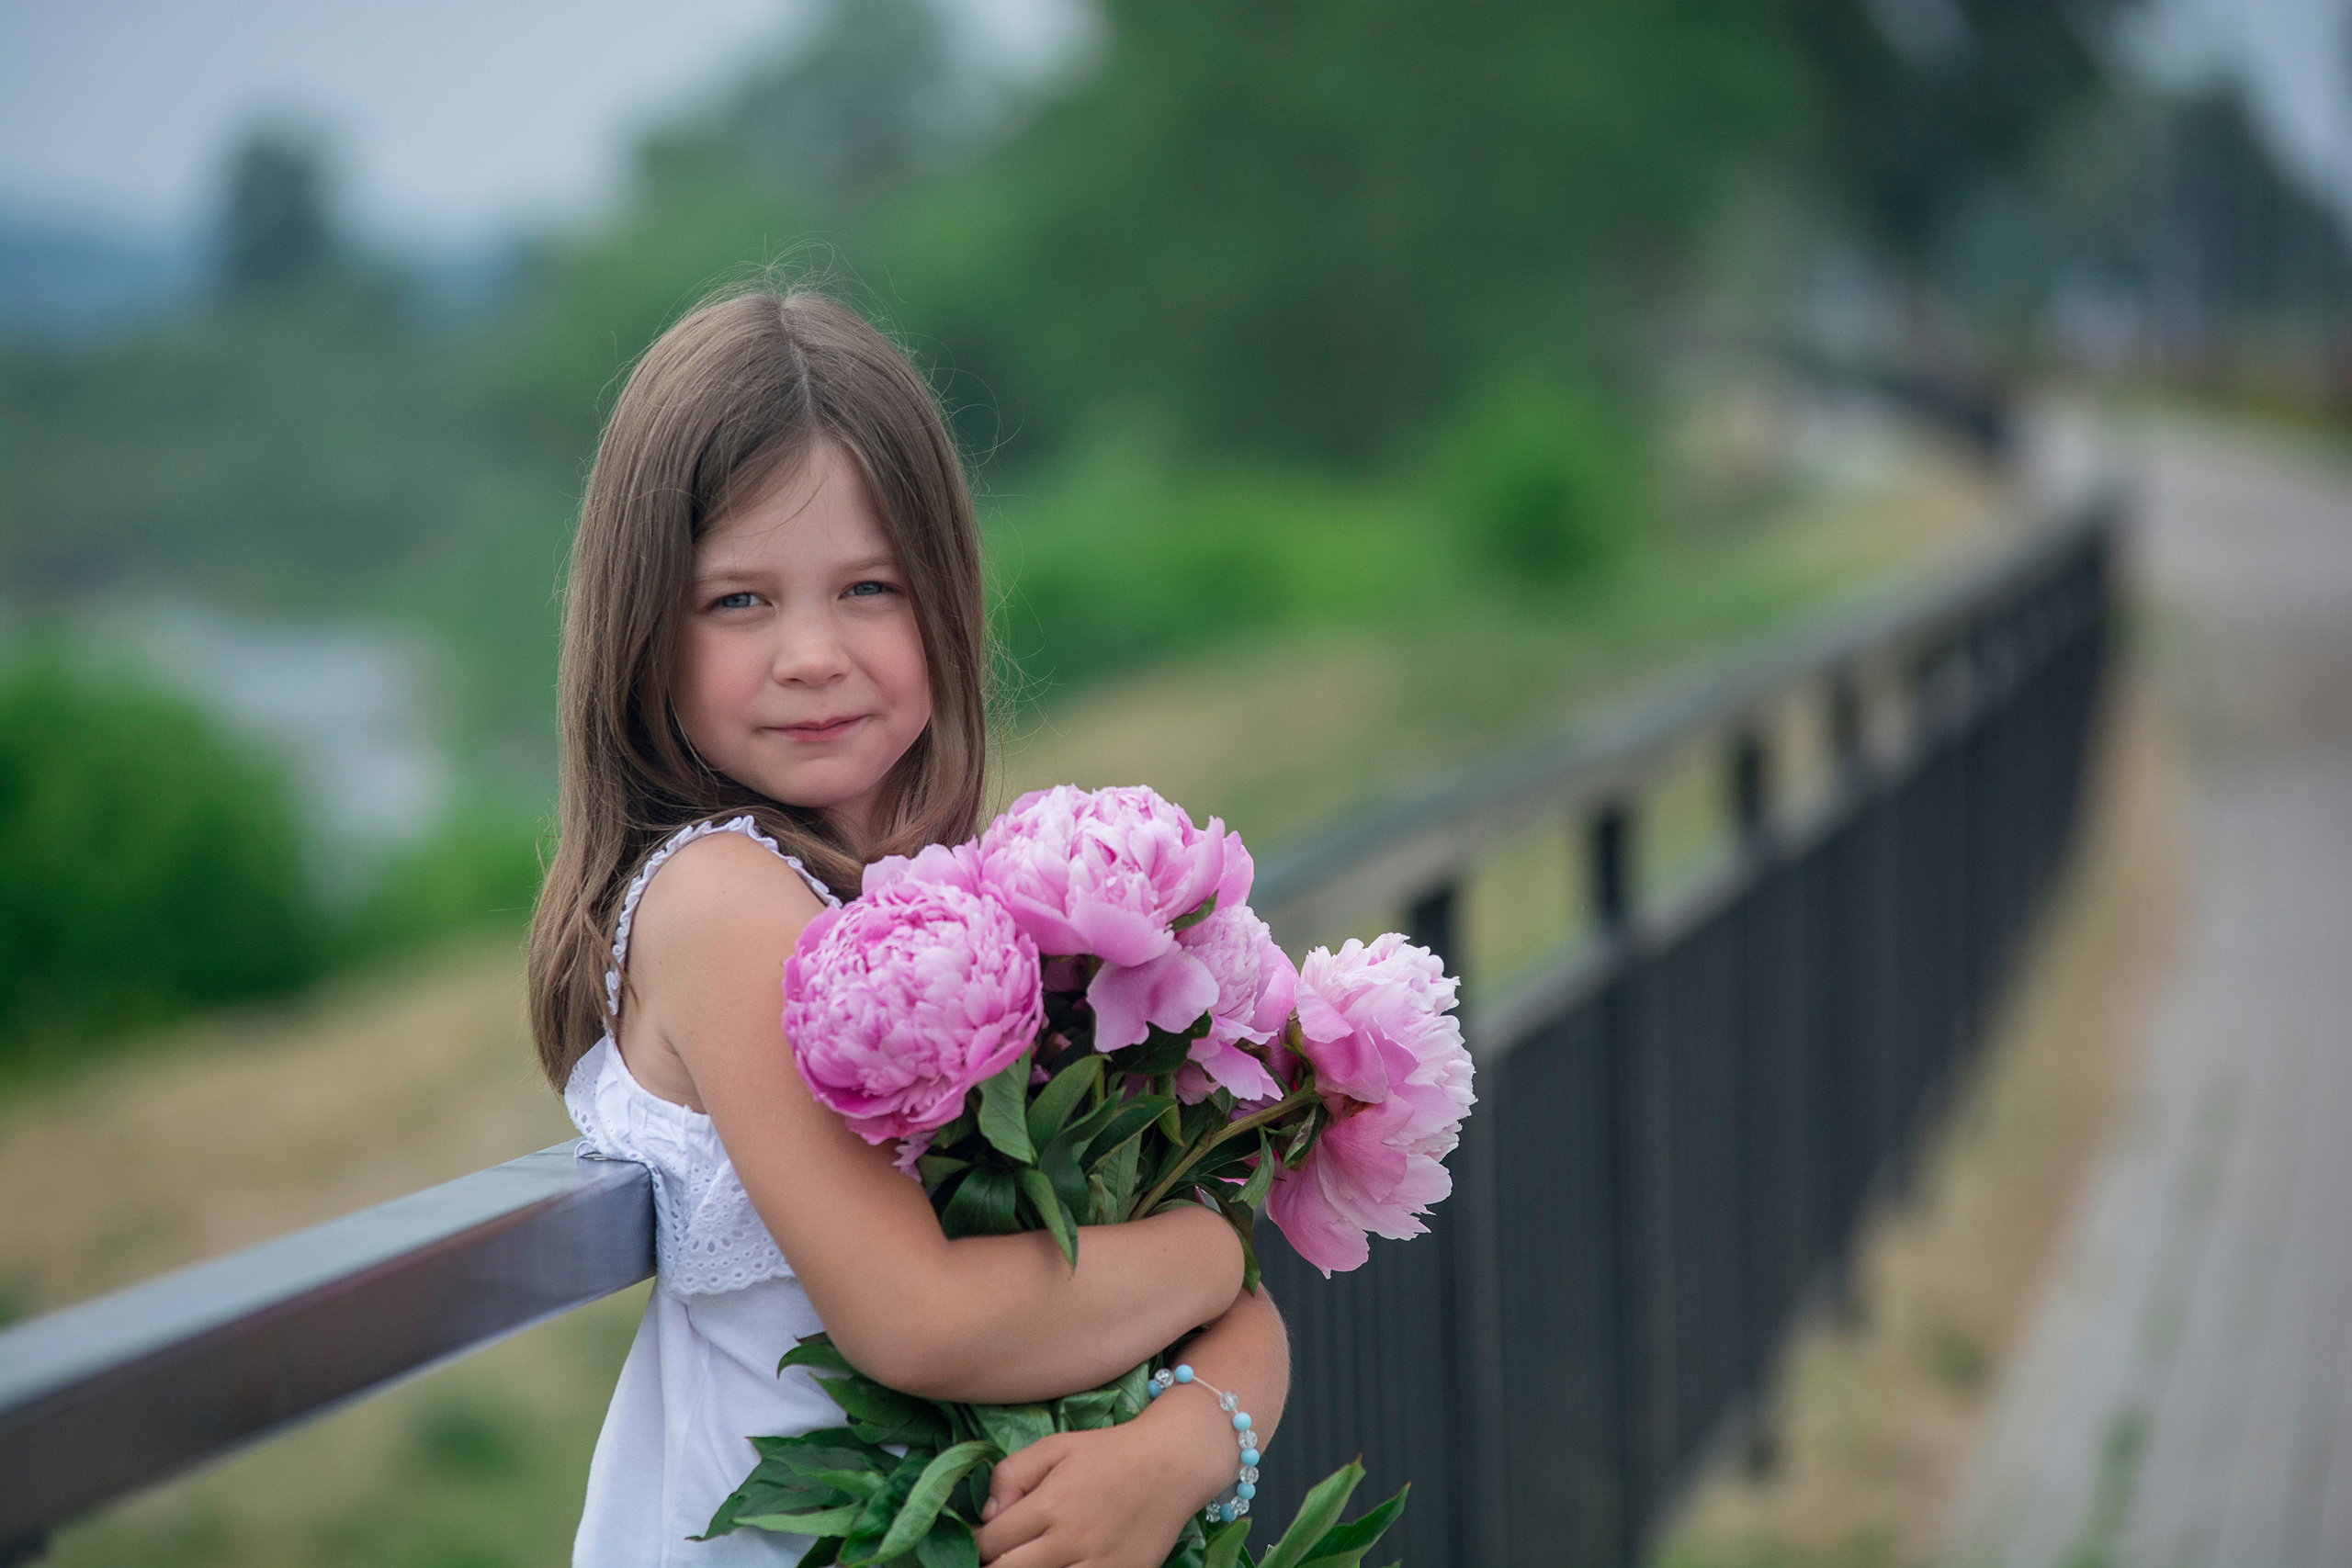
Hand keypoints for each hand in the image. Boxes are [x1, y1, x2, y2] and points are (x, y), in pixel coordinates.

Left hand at [973, 1422, 1221, 1567]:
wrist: (1173, 1464)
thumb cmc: (1109, 1452)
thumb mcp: (1056, 1446)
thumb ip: (1012, 1473)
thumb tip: (987, 1514)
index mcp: (1050, 1504)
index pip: (990, 1542)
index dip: (975, 1543)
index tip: (977, 1539)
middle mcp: (1071, 1541)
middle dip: (991, 1566)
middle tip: (994, 1557)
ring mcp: (1098, 1566)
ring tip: (1025, 1560)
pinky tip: (1056, 1565)